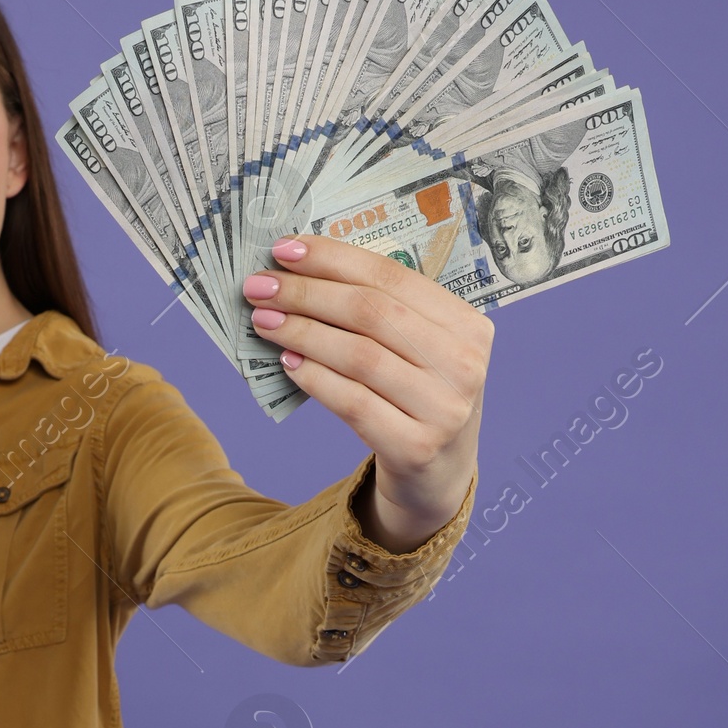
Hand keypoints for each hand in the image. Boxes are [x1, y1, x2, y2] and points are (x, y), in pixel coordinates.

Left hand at [243, 235, 490, 552]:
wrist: (438, 477)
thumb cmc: (417, 399)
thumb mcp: (418, 351)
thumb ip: (382, 313)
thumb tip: (303, 271)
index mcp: (468, 325)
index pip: (391, 276)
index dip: (332, 258)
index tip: (283, 250)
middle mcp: (463, 364)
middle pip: (371, 313)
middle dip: (307, 293)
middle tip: (259, 287)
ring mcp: (443, 410)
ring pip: (359, 356)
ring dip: (302, 333)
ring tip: (264, 322)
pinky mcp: (415, 448)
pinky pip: (352, 403)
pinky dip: (314, 379)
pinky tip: (287, 363)